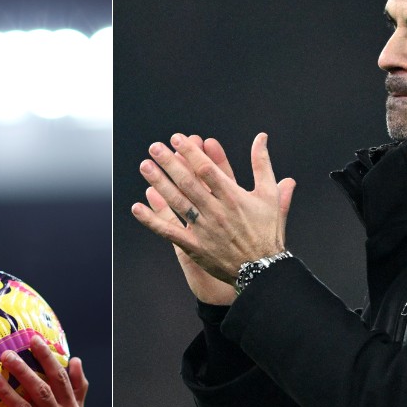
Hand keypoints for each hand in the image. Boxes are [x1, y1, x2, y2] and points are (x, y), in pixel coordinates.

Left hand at [131, 132, 295, 285]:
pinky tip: (137, 208)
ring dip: (159, 183)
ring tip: (145, 166)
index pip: (207, 170)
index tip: (177, 139)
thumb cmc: (267, 230)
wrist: (262, 269)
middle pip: (188, 183)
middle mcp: (217, 212)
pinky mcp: (194, 246)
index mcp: (234, 197)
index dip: (191, 153)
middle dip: (170, 163)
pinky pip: (169, 231)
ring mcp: (204, 230)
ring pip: (177, 203)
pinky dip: (152, 220)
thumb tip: (261, 136)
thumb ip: (262, 164)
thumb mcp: (269, 195)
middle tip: (154, 147)